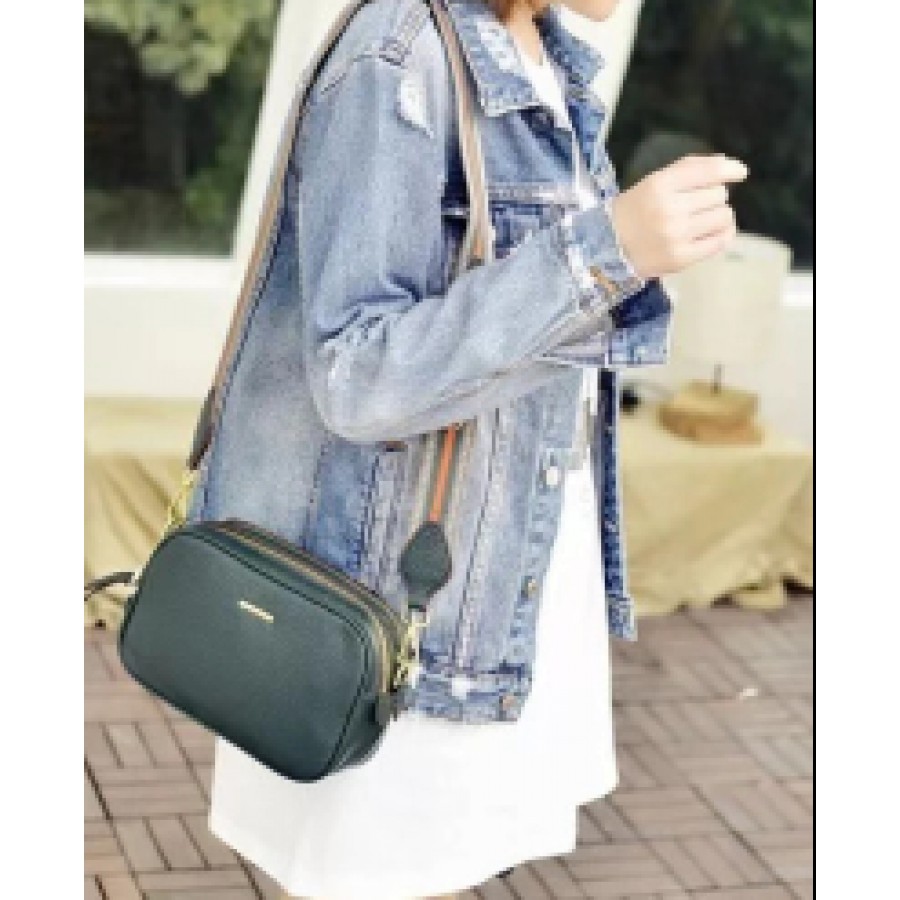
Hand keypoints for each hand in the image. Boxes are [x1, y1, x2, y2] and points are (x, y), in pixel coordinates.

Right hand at [609, 154, 748, 278]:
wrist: (610, 247)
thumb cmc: (637, 210)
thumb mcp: (655, 181)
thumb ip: (690, 169)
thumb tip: (733, 167)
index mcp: (660, 184)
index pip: (709, 172)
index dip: (730, 169)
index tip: (740, 172)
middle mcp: (669, 209)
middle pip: (719, 194)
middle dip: (712, 197)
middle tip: (695, 206)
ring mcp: (677, 235)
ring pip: (723, 216)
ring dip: (718, 216)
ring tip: (701, 221)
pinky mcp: (682, 258)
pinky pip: (720, 241)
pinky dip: (722, 235)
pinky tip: (711, 234)